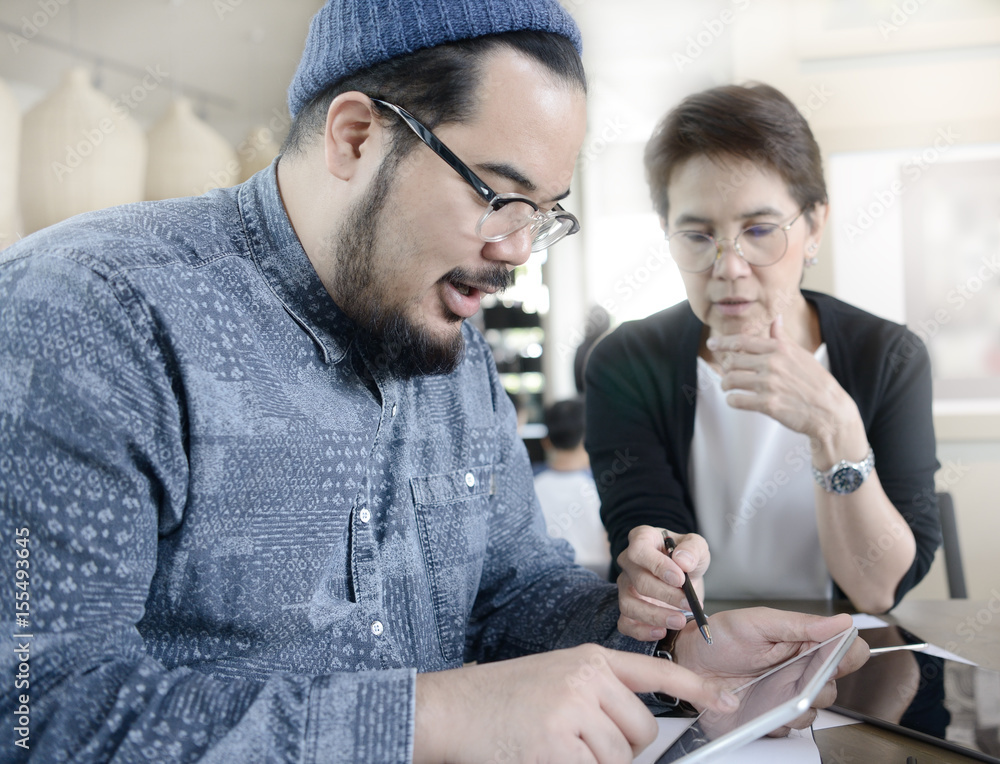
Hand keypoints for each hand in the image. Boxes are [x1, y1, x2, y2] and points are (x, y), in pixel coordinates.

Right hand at [413, 644, 738, 763]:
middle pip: (643, 733)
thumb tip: (635, 732)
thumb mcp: (555, 677)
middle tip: (576, 743)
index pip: (655, 671)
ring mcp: (573, 712)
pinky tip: (544, 756)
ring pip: (619, 760)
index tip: (727, 699)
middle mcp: (587, 679)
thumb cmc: (499, 697)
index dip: (696, 687)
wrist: (450, 708)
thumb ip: (597, 694)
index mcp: (589, 659)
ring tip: (552, 746)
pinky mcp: (558, 747)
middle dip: (619, 749)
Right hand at [615, 526, 709, 640]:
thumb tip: (682, 561)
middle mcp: (628, 562)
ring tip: (680, 621)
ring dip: (655, 616)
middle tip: (688, 603)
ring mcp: (625, 586)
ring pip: (628, 604)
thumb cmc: (685, 557)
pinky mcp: (627, 608)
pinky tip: (663, 632)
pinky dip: (642, 631)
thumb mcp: (697, 546)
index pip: (639, 550)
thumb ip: (692, 549)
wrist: (683, 576)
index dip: (657, 566)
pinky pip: (625, 623)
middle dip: (665, 595)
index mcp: (642, 539)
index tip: (680, 579)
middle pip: (637, 581)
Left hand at [673, 608, 869, 734]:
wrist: (687, 662)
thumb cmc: (718, 637)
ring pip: (815, 709)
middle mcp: (800, 670)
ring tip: (773, 690)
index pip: (846, 650)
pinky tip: (761, 706)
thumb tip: (840, 621)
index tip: (835, 656)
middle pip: (835, 685)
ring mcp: (787, 695)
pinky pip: (790, 727)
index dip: (848, 654)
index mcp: (802, 642)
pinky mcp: (772, 716)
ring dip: (800, 704)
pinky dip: (780, 720)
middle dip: (822, 683)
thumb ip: (798, 624)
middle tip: (800, 676)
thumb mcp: (757, 622)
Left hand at [707, 316, 860, 449]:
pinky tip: (736, 400)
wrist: (831, 410)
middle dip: (725, 368)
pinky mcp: (768, 404)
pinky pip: (736, 400)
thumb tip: (776, 318)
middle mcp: (772, 364)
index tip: (712, 343)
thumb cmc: (816, 382)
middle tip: (727, 373)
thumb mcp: (801, 354)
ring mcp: (769, 384)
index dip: (723, 342)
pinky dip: (732, 400)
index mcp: (779, 349)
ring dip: (726, 385)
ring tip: (729, 388)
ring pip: (730, 380)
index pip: (743, 341)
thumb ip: (782, 338)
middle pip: (732, 361)